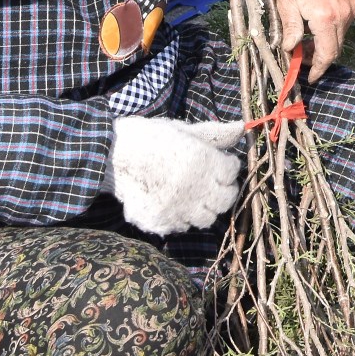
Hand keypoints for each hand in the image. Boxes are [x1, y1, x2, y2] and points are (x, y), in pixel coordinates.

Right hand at [109, 116, 243, 235]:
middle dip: (223, 190)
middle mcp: (196, 188)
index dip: (227, 166)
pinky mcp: (163, 222)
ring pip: (207, 218)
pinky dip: (183, 218)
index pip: (233, 171)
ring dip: (205, 208)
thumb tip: (241, 128)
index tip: (219, 164)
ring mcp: (179, 208)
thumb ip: (215, 134)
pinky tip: (176, 204)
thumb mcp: (185, 131)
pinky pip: (183, 226)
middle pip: (226, 199)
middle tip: (212, 184)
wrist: (113, 155)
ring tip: (194, 196)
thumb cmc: (151, 138)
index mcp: (205, 162)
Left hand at [276, 0, 354, 81]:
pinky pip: (345, 24)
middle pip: (336, 49)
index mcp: (325, 17)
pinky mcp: (354, 2)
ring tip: (306, 40)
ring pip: (340, 37)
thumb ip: (290, 29)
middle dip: (319, 58)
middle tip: (301, 59)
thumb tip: (289, 50)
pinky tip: (317, 25)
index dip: (318, 69)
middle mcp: (344, 15)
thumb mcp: (286, 0)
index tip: (308, 77)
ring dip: (325, 44)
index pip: (326, 54)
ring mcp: (352, 8)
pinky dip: (332, 31)